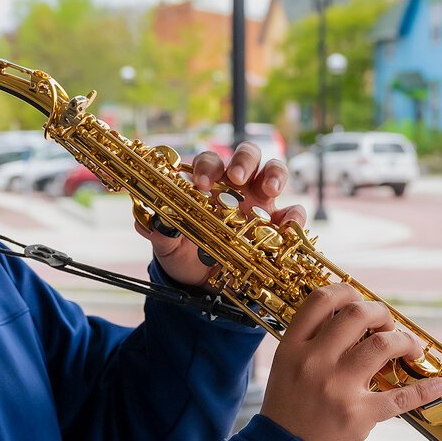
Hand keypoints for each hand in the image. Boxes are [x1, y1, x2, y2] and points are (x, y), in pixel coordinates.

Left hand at [137, 142, 306, 285]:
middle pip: (247, 155)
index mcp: (209, 184)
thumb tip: (147, 221)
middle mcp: (237, 187)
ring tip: (269, 190)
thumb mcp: (168, 247)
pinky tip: (288, 227)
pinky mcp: (277, 226)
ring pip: (274, 171)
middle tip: (237, 178)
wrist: (202, 285)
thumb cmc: (184, 255)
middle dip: (243, 161)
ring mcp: (260, 203)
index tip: (200, 184)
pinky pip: (292, 213)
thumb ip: (160, 232)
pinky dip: (294, 216)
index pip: (209, 161)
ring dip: (274, 174)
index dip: (206, 167)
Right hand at [259, 284, 441, 440]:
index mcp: (292, 349)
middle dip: (382, 314)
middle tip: (389, 326)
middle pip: (357, 313)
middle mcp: (313, 362)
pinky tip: (437, 385)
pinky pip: (402, 396)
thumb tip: (348, 326)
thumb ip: (309, 350)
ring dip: (406, 342)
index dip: (346, 291)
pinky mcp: (358, 416)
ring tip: (412, 350)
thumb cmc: (287, 420)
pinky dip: (425, 389)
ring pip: (383, 343)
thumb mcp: (285, 375)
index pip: (320, 300)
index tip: (361, 299)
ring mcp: (336, 388)